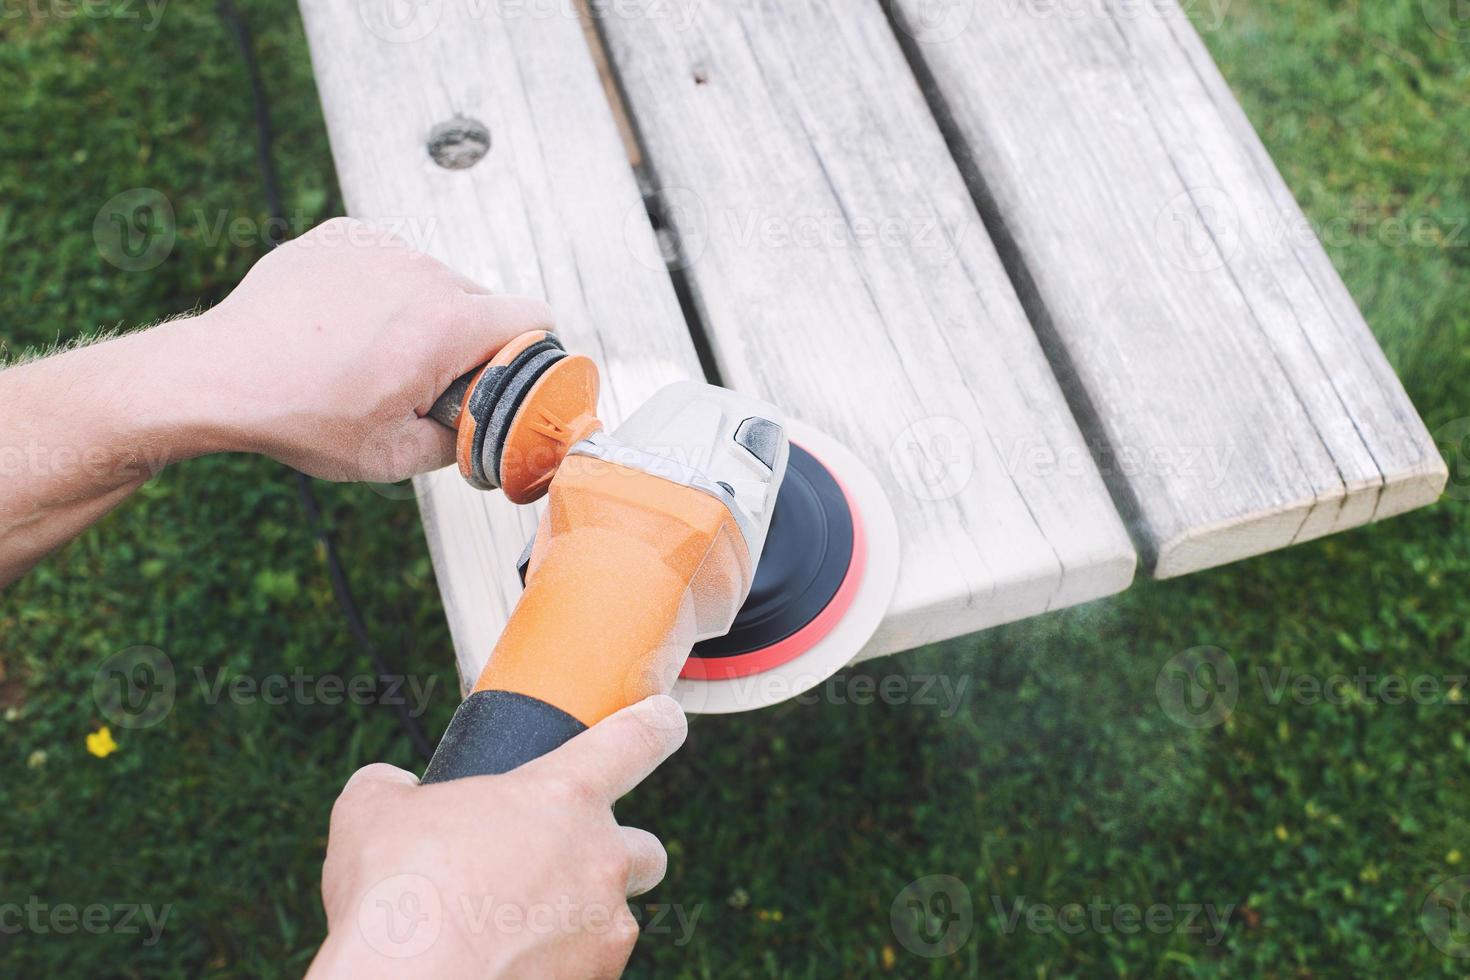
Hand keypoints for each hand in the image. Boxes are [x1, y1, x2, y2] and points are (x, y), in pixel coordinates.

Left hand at [184, 216, 552, 480]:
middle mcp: (423, 272)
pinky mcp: (343, 235)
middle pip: (483, 301)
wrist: (218, 376)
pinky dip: (380, 290)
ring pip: (434, 280)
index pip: (535, 318)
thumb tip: (485, 431)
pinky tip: (343, 326)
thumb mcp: (394, 458)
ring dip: (422, 314)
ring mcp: (380, 247)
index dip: (529, 352)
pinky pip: (389, 262)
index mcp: (447, 326)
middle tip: (421, 382)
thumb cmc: (303, 418)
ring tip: (370, 354)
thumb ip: (461, 441)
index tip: (498, 379)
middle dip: (468, 340)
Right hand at [309, 695, 687, 978]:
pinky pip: (588, 968)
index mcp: (562, 796)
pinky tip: (504, 966)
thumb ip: (393, 786)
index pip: (634, 741)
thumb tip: (390, 785)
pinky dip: (558, 967)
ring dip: (579, 917)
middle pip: (645, 848)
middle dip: (611, 854)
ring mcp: (604, 929)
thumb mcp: (373, 814)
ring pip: (615, 917)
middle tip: (557, 865)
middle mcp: (600, 859)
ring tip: (513, 928)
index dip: (655, 724)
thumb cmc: (394, 898)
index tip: (665, 719)